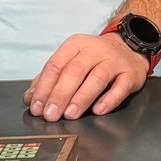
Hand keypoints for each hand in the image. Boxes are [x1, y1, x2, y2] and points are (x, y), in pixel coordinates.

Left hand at [24, 30, 149, 120]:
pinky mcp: (131, 74)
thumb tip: (30, 99)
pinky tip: (98, 110)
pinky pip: (121, 87)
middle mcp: (95, 50)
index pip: (55, 65)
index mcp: (75, 45)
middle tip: (51, 114)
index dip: (44, 87)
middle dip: (60, 94)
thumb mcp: (71, 61)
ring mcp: (114, 61)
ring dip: (82, 97)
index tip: (37, 106)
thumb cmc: (95, 58)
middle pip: (74, 71)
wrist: (129, 47)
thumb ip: (50, 79)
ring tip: (70, 114)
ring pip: (97, 78)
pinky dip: (109, 99)